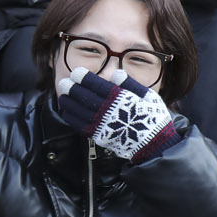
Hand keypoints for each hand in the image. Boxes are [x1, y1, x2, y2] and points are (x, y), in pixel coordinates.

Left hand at [53, 69, 179, 163]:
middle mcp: (108, 111)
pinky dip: (71, 118)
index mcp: (119, 98)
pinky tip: (67, 111)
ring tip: (63, 95)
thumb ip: (130, 83)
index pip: (96, 85)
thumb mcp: (147, 95)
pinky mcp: (99, 136)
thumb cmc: (153, 117)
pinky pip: (80, 126)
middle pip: (84, 97)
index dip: (84, 78)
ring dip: (68, 102)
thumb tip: (116, 73)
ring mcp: (102, 124)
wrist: (153, 144)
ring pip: (79, 111)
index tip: (76, 72)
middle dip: (72, 88)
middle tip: (64, 82)